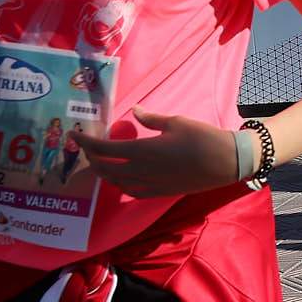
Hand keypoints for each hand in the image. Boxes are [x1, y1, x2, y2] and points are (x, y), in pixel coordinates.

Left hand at [69, 111, 241, 195]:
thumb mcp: (176, 122)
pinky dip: (121, 185)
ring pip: (116, 181)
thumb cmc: (203, 137)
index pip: (104, 148)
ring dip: (104, 172)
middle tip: (86, 147)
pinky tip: (121, 180)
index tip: (74, 135)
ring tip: (99, 163)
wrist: (227, 161)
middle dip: (91, 157)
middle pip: (105, 167)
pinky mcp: (161, 191)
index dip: (85, 142)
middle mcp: (141, 170)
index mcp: (142, 150)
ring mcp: (150, 183)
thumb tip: (134, 110)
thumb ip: (151, 119)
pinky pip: (133, 191)